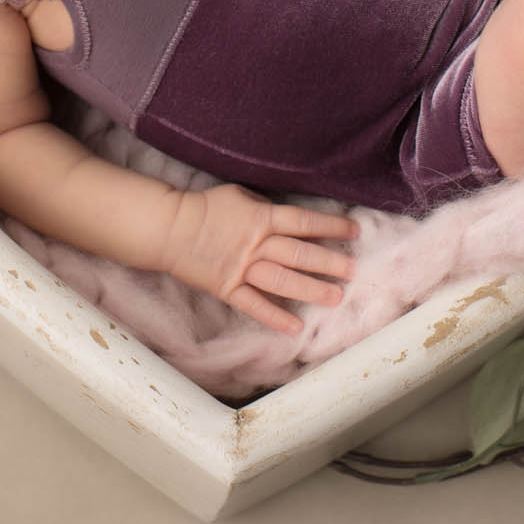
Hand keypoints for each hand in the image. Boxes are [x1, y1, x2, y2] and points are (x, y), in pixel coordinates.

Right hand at [160, 184, 358, 333]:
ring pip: (283, 281)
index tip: (354, 230)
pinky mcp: (228, 288)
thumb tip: (290, 219)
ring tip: (335, 297)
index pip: (304, 221)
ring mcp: (243, 268)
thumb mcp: (240, 196)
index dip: (331, 225)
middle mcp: (256, 244)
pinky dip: (274, 318)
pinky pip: (254, 305)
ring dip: (311, 289)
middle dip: (329, 262)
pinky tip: (295, 328)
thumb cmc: (206, 207)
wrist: (169, 228)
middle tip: (353, 270)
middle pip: (299, 253)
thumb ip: (266, 207)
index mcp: (262, 217)